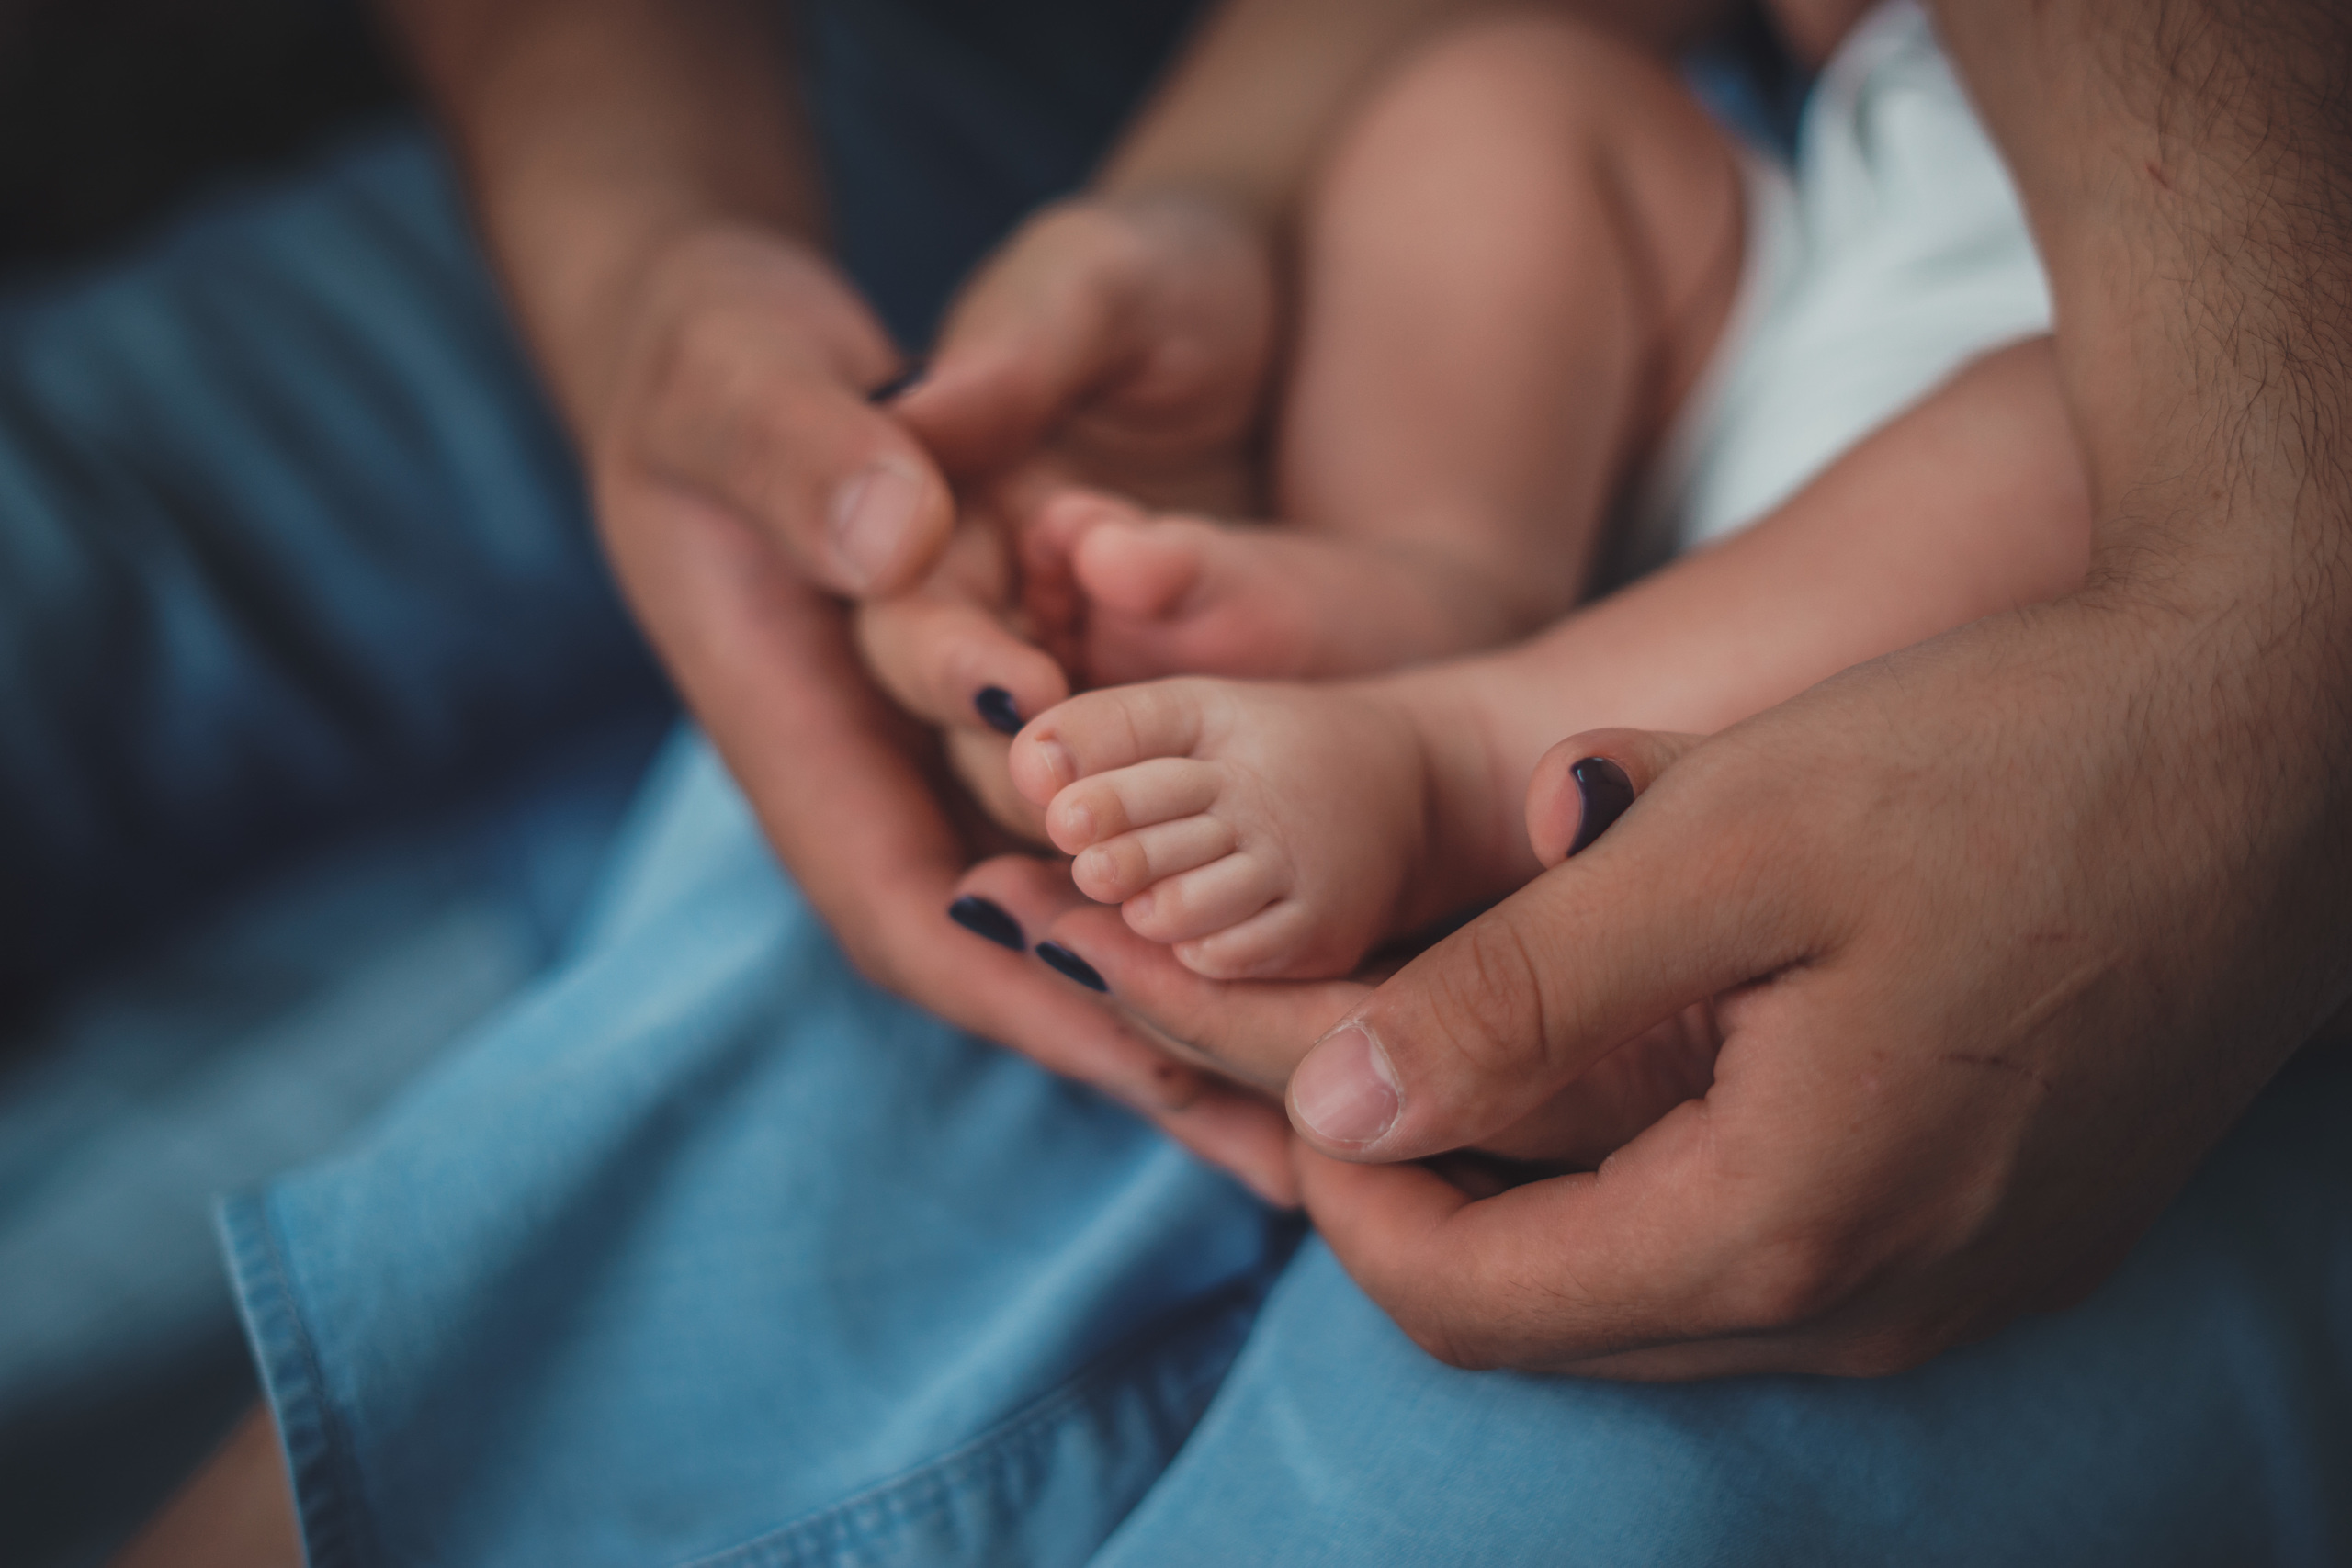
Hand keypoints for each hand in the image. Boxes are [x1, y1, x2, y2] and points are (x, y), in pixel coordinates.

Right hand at [582, 223, 1296, 1198]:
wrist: (728, 344)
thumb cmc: (712, 355)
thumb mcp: (732, 371)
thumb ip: (800, 447)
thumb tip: (895, 535)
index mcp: (794, 727)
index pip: (903, 901)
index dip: (1026, 987)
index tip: (1160, 1055)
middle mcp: (877, 769)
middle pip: (1005, 943)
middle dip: (1130, 1032)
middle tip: (1281, 1121)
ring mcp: (939, 750)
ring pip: (1064, 898)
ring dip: (1173, 985)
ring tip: (1318, 1071)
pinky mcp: (1003, 709)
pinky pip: (1096, 821)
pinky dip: (1178, 881)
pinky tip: (1291, 933)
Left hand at [1284, 608, 2329, 1375]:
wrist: (2270, 745)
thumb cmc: (1999, 765)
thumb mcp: (1723, 848)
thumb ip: (1516, 998)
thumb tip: (1337, 1111)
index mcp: (1781, 1230)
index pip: (1470, 1302)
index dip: (1342, 1200)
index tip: (1296, 1076)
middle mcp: (1868, 1309)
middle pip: (1553, 1316)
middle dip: (1423, 1202)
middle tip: (1359, 1055)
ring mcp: (1947, 1289)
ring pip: (1657, 1293)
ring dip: (1534, 1191)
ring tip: (1476, 1040)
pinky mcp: (1998, 1238)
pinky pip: (1767, 1253)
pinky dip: (1655, 1177)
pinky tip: (1643, 1050)